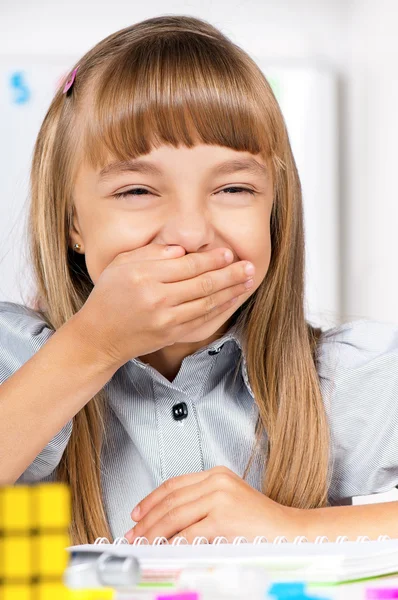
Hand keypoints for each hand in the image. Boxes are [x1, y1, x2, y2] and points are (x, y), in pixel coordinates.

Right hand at [75, 244, 254, 368]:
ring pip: (207, 302)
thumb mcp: (121, 265)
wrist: (99, 336)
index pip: (187, 265)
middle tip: (249, 265)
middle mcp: (157, 299)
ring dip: (231, 291)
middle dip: (230, 274)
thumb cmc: (108, 296)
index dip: (212, 259)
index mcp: (144, 277)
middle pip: (203, 283)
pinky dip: (220, 309)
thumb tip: (182, 250)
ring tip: (248, 280)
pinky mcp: (172, 335)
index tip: (227, 253)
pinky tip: (232, 299)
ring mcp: (166, 320)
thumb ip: (151, 253)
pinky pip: (202, 320)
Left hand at [124, 466, 303, 543]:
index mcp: (217, 474)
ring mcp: (220, 497)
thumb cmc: (262, 523)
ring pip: (175, 514)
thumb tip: (170, 523)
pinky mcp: (224, 517)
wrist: (291, 532)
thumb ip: (202, 504)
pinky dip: (173, 542)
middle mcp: (217, 481)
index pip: (174, 484)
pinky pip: (189, 532)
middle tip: (134, 533)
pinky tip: (164, 549)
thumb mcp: (230, 502)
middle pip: (171, 499)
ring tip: (143, 543)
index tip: (137, 513)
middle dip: (148, 518)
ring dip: (154, 531)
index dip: (151, 499)